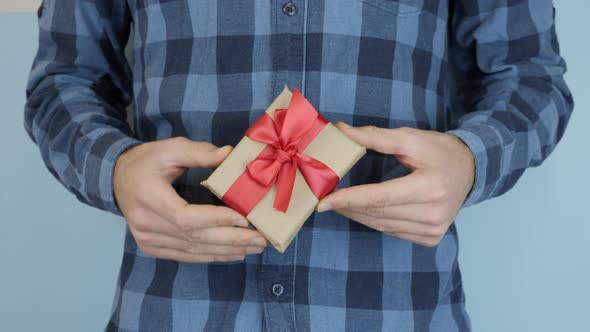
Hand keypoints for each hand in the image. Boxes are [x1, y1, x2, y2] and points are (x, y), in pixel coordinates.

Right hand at [113, 137, 268, 262]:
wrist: (116, 178)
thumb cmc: (146, 161)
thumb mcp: (170, 148)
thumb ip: (199, 152)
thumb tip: (230, 154)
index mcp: (149, 197)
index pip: (185, 217)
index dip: (216, 220)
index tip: (244, 219)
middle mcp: (146, 224)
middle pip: (194, 238)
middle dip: (231, 240)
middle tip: (260, 239)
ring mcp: (147, 240)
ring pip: (192, 251)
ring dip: (226, 251)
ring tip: (254, 248)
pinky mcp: (152, 247)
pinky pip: (185, 255)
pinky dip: (211, 256)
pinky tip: (232, 254)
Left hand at [316, 123, 474, 246]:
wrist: (471, 170)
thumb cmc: (439, 151)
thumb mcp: (410, 138)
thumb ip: (374, 137)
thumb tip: (341, 132)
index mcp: (430, 187)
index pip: (380, 197)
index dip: (349, 199)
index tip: (323, 202)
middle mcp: (433, 213)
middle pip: (378, 213)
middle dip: (347, 206)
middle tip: (324, 198)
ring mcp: (433, 229)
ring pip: (382, 225)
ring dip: (357, 215)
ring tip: (338, 203)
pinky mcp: (430, 238)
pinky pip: (392, 232)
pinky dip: (374, 221)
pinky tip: (363, 211)